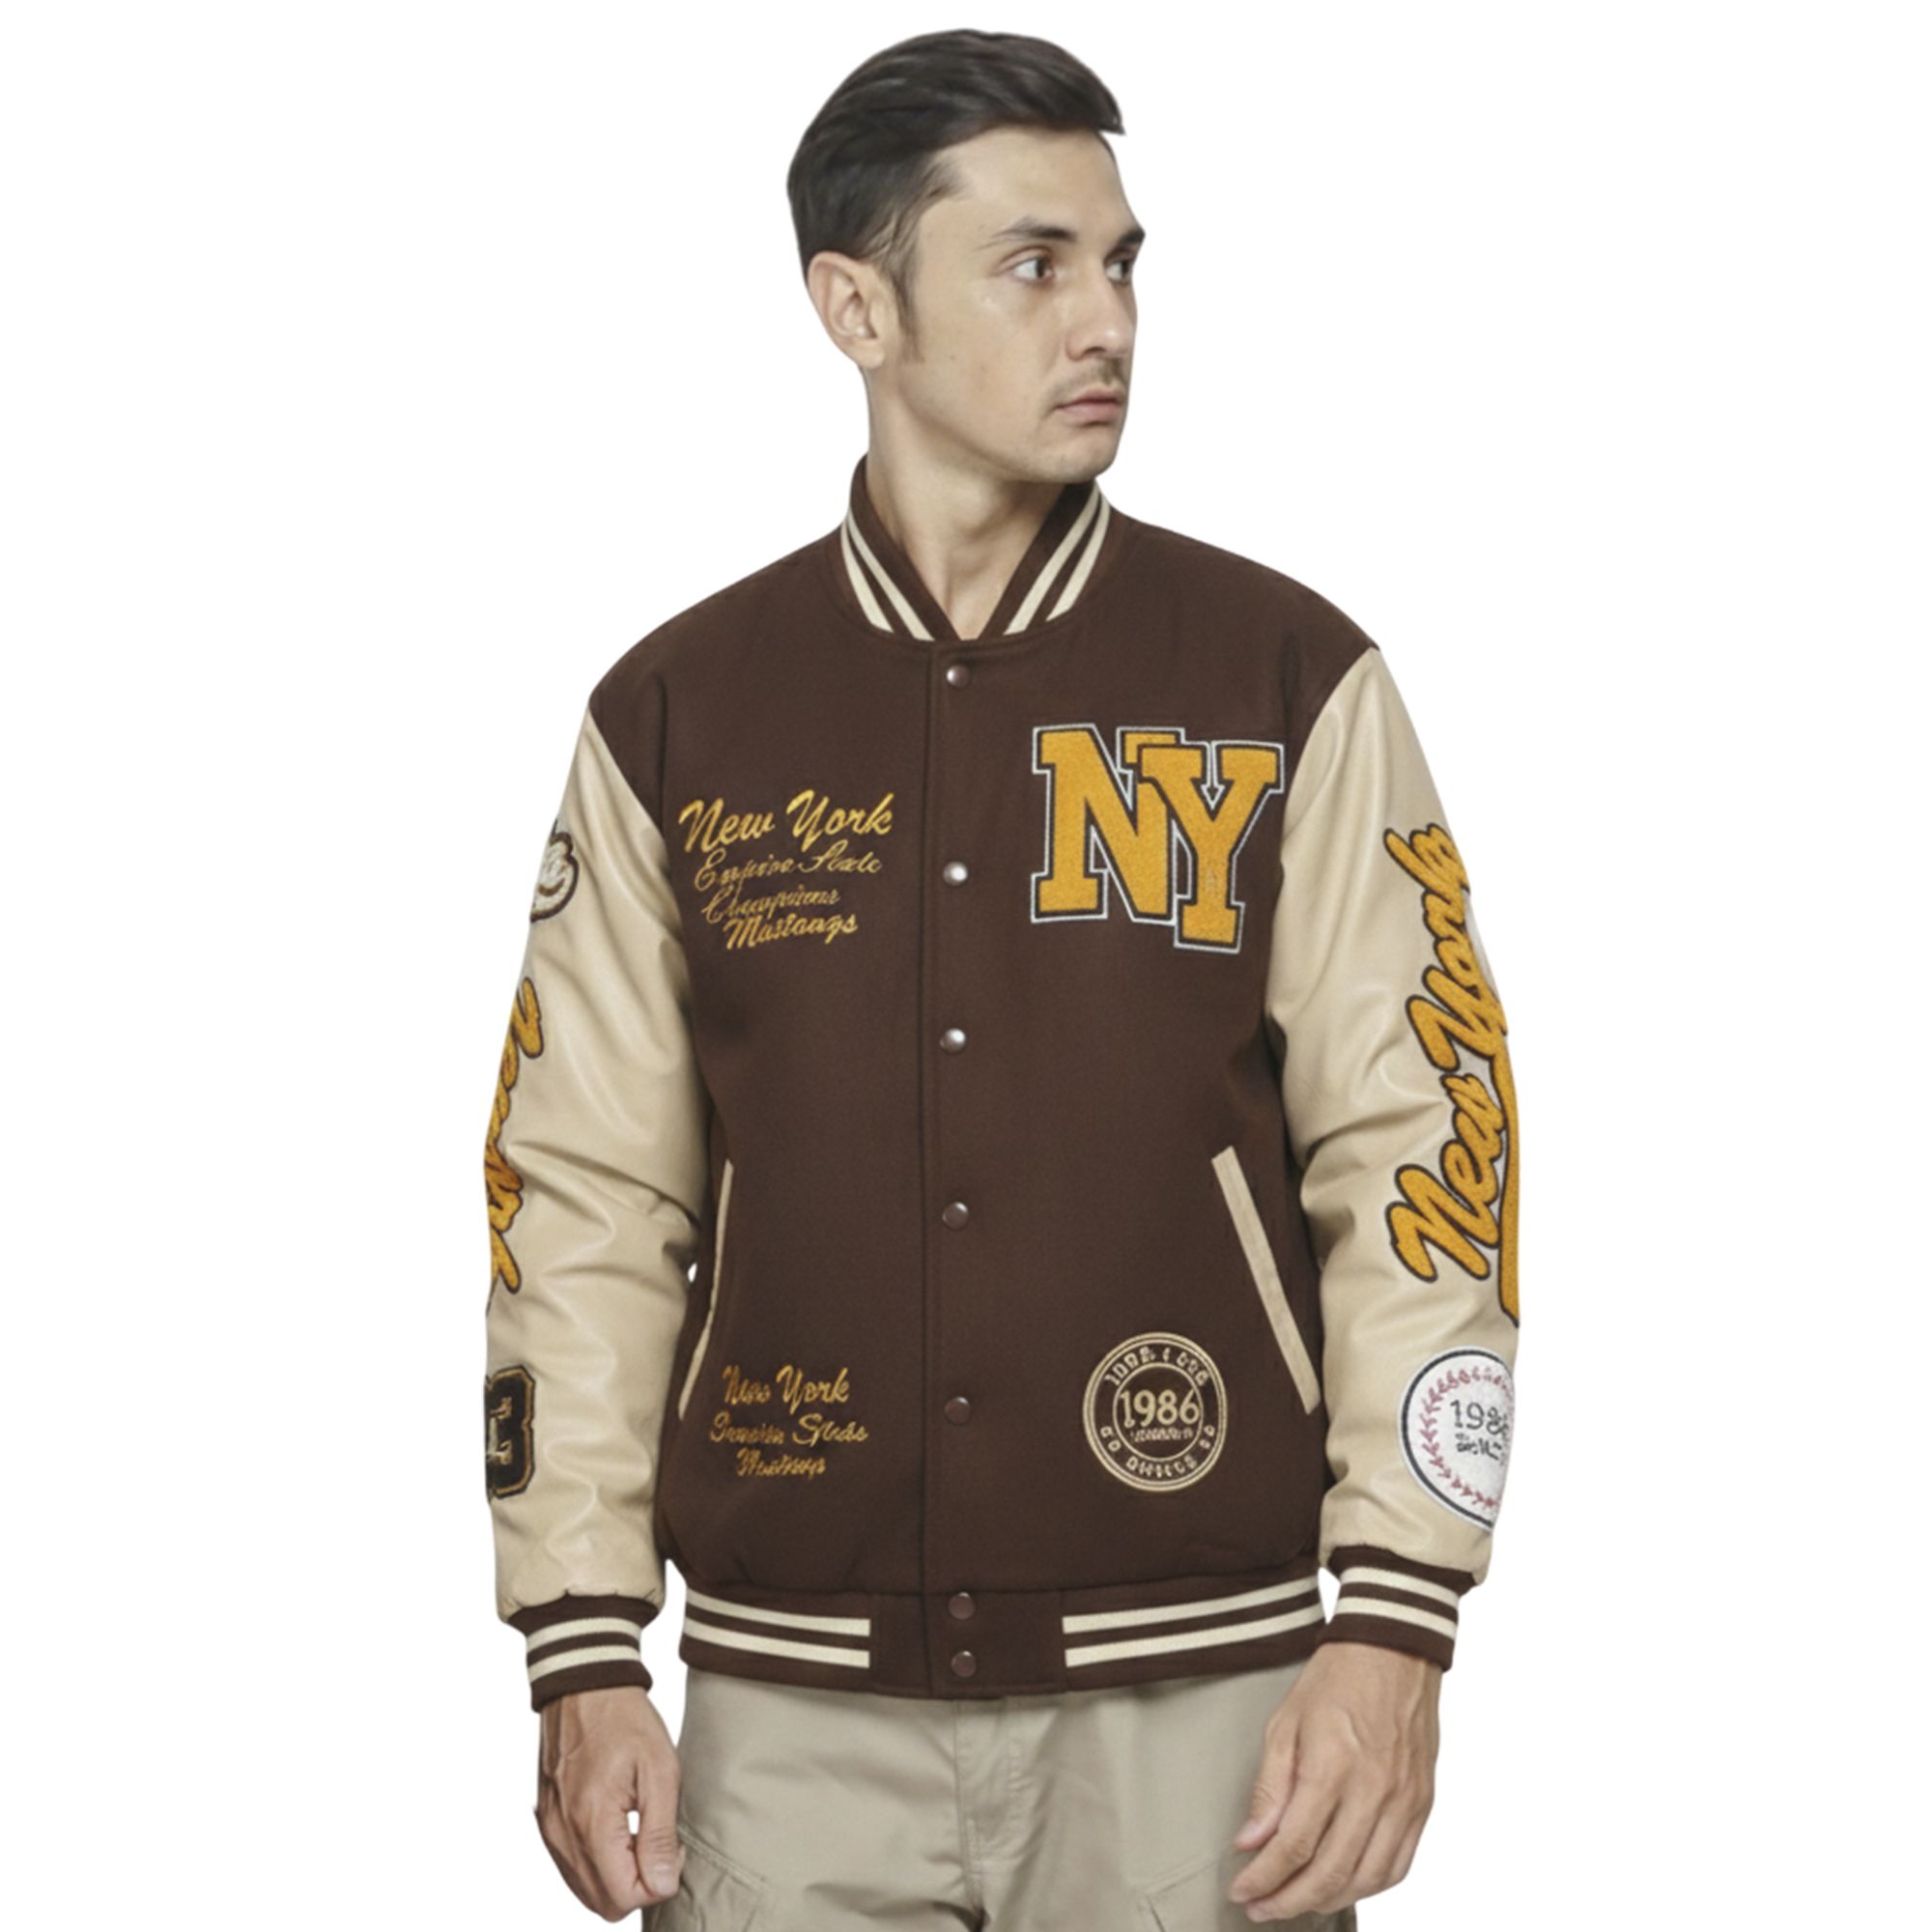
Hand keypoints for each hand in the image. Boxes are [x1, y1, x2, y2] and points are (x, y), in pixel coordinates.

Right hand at [534, 1684, 683, 1918]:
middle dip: (639, 1886)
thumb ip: (659, 1835)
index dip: (658, 1884)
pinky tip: (617, 1830)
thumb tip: (663, 1886)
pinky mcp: (546, 1823)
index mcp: (592, 1823)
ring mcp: (550, 1831)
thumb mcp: (660, 1771)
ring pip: (586, 1891)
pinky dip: (598, 1864)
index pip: (624, 1897)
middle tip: (658, 1843)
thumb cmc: (626, 1722)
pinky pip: (572, 1869)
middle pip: (604, 1904)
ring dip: (617, 1877)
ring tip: (637, 1833)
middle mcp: (563, 1835)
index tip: (672, 1847)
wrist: (584, 1687)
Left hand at [1226, 1641, 1440, 1920]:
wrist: (1393, 1651)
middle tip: (1260, 1907)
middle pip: (1329, 1873)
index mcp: (1332, 1766)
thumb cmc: (1335, 1680)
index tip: (1241, 1890)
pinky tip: (1342, 1885)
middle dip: (1288, 1901)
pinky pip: (1398, 1865)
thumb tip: (1251, 1841)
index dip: (1263, 1878)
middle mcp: (1373, 1791)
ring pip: (1366, 1879)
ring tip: (1295, 1901)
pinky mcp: (1422, 1804)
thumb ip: (1270, 1787)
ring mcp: (1404, 1801)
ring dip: (1327, 1900)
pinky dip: (1368, 1886)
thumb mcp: (1284, 1722)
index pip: (1293, 1846)